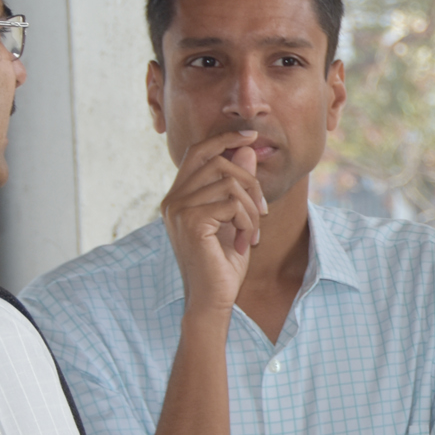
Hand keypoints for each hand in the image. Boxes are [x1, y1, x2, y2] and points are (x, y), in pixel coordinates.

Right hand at [160, 130, 268, 313]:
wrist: (213, 299)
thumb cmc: (223, 263)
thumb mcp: (235, 218)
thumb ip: (238, 184)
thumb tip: (247, 149)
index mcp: (178, 196)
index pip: (199, 151)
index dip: (225, 138)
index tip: (251, 135)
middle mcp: (172, 199)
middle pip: (217, 161)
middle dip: (249, 181)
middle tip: (262, 210)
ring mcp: (178, 210)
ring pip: (230, 183)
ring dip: (250, 210)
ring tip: (251, 234)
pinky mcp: (191, 222)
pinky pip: (232, 204)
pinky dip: (247, 223)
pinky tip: (244, 242)